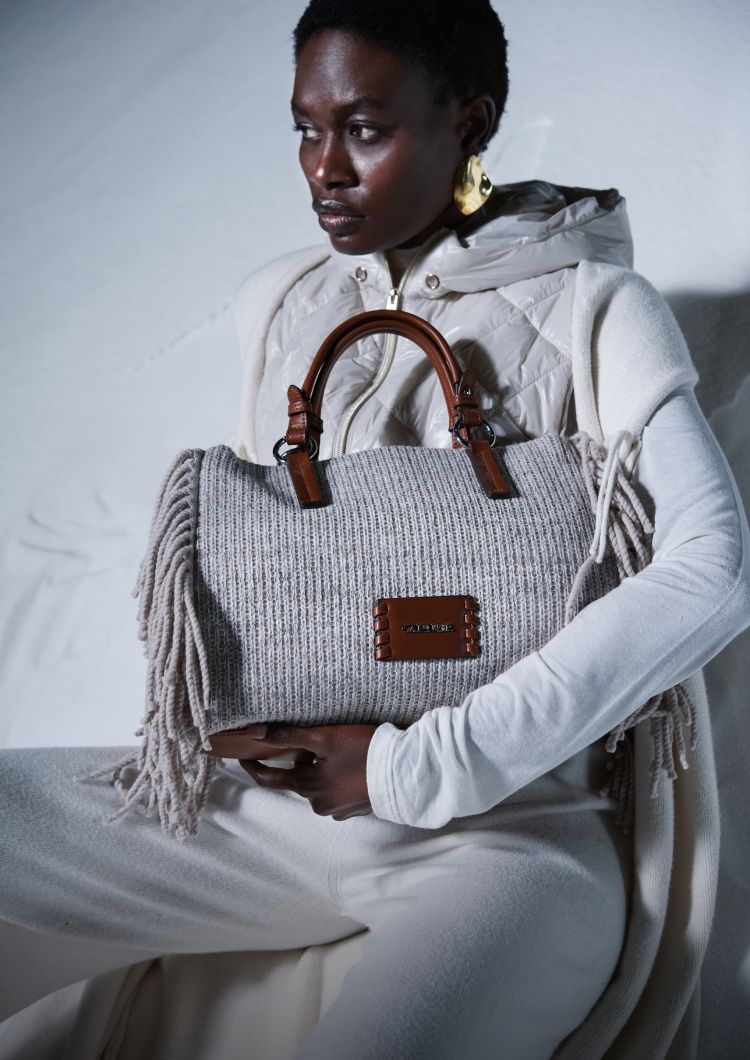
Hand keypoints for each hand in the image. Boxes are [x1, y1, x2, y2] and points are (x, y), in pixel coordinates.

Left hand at [238, 722, 379, 820]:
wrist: (406, 773)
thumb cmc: (366, 752)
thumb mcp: (326, 737)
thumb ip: (288, 735)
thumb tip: (253, 733)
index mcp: (308, 787)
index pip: (270, 779)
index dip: (254, 766)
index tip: (243, 755)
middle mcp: (320, 804)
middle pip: (298, 780)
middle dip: (298, 762)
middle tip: (305, 740)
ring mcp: (340, 810)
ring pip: (319, 786)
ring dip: (319, 770)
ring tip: (333, 749)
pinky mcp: (357, 809)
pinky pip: (337, 793)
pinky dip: (337, 779)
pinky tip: (349, 765)